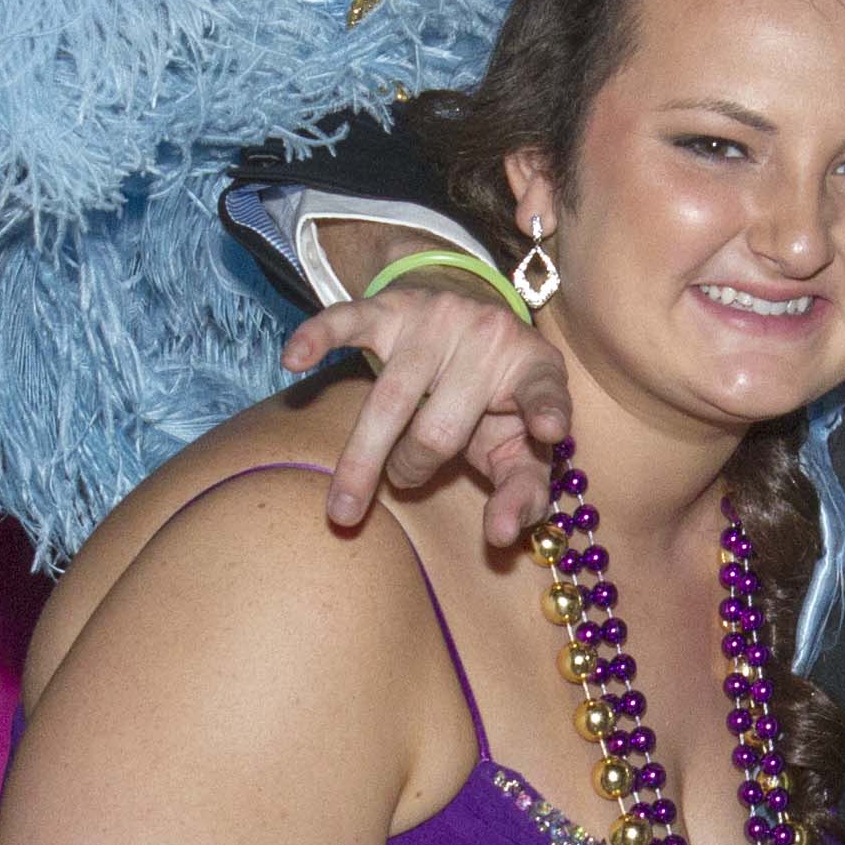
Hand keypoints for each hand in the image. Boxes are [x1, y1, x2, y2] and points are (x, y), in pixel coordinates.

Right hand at [280, 287, 568, 545]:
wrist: (471, 311)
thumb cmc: (497, 398)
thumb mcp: (520, 442)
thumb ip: (522, 492)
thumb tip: (502, 536)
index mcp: (534, 369)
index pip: (546, 392)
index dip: (546, 411)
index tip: (550, 430)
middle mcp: (491, 336)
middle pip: (441, 428)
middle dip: (416, 467)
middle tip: (406, 481)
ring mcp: (438, 319)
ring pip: (390, 398)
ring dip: (366, 457)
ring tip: (348, 502)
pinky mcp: (391, 308)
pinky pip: (349, 321)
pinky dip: (319, 339)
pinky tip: (295, 359)